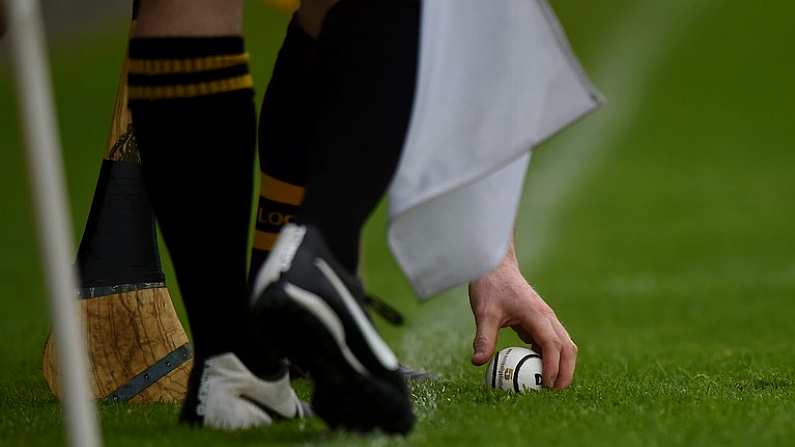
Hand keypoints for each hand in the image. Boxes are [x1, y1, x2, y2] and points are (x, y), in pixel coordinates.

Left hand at [469, 245, 576, 388]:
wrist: (495, 265)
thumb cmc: (490, 286)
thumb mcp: (484, 313)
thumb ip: (483, 338)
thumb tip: (478, 362)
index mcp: (537, 315)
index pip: (553, 346)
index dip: (553, 367)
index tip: (547, 385)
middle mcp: (547, 317)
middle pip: (567, 347)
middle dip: (566, 371)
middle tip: (555, 391)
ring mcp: (545, 317)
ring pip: (563, 344)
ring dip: (561, 364)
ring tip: (549, 385)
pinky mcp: (539, 318)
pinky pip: (550, 340)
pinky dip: (549, 355)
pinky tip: (535, 368)